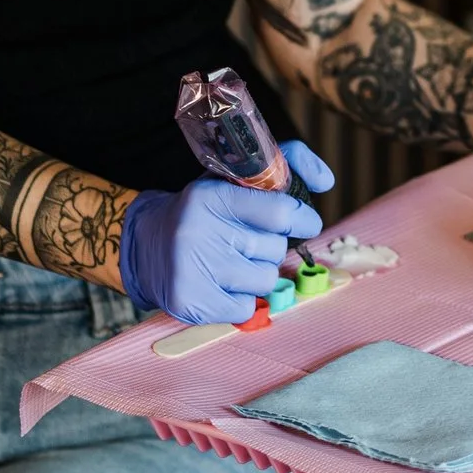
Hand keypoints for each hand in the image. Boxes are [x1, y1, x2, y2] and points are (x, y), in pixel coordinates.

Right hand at [117, 140, 334, 323]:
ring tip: (232, 262)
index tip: (305, 222)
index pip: (281, 211)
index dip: (303, 219)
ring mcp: (194, 271)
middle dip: (270, 246)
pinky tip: (221, 283)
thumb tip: (327, 180)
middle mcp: (200, 232)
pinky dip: (242, 299)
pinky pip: (248, 309)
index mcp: (213, 195)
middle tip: (245, 241)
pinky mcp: (192, 304)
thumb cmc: (204, 211)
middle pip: (276, 249)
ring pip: (266, 281)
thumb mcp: (234, 177)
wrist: (145, 246)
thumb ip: (285, 164)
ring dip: (258, 274)